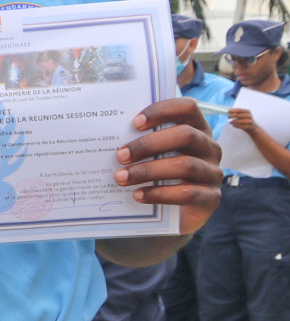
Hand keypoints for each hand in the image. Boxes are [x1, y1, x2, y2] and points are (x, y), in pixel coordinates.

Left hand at [113, 97, 222, 235]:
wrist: (177, 212)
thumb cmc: (160, 174)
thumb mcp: (154, 155)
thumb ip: (142, 141)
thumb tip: (108, 137)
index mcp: (196, 128)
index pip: (187, 107)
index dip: (162, 111)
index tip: (134, 123)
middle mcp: (209, 147)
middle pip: (185, 136)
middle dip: (149, 144)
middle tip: (120, 155)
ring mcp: (213, 172)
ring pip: (185, 165)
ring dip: (148, 171)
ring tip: (121, 177)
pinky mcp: (211, 197)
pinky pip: (187, 193)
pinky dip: (159, 193)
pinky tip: (138, 195)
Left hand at [227, 107, 257, 131]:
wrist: (253, 127)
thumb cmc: (245, 120)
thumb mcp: (242, 115)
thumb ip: (237, 111)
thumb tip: (230, 108)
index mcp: (247, 111)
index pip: (239, 110)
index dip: (233, 110)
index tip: (228, 112)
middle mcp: (249, 115)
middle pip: (239, 115)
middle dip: (232, 115)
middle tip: (228, 117)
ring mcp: (250, 121)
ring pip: (239, 120)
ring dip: (233, 121)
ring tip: (230, 122)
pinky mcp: (249, 126)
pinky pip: (241, 126)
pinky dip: (236, 125)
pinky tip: (234, 125)